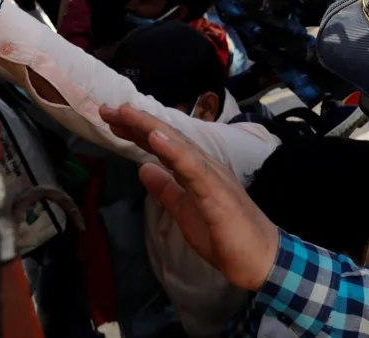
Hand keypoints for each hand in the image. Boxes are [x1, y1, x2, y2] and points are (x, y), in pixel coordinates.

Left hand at [98, 104, 279, 290]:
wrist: (261, 258)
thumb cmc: (226, 237)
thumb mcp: (185, 213)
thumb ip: (166, 190)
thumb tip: (143, 168)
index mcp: (198, 171)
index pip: (165, 145)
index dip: (138, 131)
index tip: (113, 120)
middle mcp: (206, 166)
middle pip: (169, 138)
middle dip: (138, 122)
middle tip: (108, 109)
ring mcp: (213, 176)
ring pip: (179, 146)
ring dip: (151, 128)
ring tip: (127, 113)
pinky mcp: (216, 192)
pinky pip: (193, 168)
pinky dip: (174, 151)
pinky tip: (155, 138)